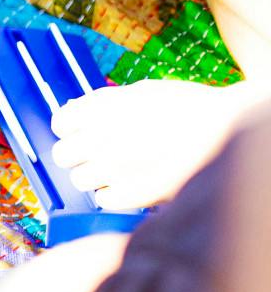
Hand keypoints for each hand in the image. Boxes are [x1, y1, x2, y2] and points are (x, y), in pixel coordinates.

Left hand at [50, 78, 261, 209]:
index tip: (80, 130)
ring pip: (80, 179)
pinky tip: (133, 182)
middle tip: (99, 152)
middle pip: (62, 154)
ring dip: (95, 175)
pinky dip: (114, 194)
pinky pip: (103, 199)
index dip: (70, 127)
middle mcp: (103, 138)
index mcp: (105, 110)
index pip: (60, 123)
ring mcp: (115, 170)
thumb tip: (71, 109)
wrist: (231, 131)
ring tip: (122, 167)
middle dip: (77, 153)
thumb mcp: (145, 92)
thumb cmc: (190, 109)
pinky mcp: (131, 195)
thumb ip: (103, 101)